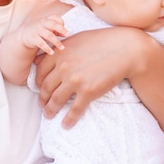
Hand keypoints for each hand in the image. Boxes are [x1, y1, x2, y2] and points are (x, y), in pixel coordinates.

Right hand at [20, 14, 67, 54]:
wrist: (24, 35)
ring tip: (62, 48)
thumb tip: (66, 34)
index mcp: (46, 19)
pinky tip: (52, 52)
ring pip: (49, 35)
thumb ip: (56, 30)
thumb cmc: (40, 30)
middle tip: (68, 35)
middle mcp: (41, 24)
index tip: (66, 30)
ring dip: (57, 42)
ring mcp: (37, 31)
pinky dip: (47, 48)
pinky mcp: (33, 39)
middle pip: (53, 25)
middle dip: (61, 29)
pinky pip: (41, 43)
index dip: (61, 22)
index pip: (55, 17)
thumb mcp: (47, 27)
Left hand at [35, 26, 163, 155]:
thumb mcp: (77, 39)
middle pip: (45, 88)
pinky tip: (66, 125)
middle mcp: (64, 67)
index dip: (38, 83)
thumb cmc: (102, 41)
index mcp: (59, 53)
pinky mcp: (88, 92)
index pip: (40, 72)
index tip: (40, 89)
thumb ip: (59, 48)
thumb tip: (43, 56)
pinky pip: (74, 110)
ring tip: (49, 115)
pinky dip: (68, 120)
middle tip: (42, 105)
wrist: (125, 49)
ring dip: (50, 110)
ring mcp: (75, 80)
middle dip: (42, 99)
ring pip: (56, 100)